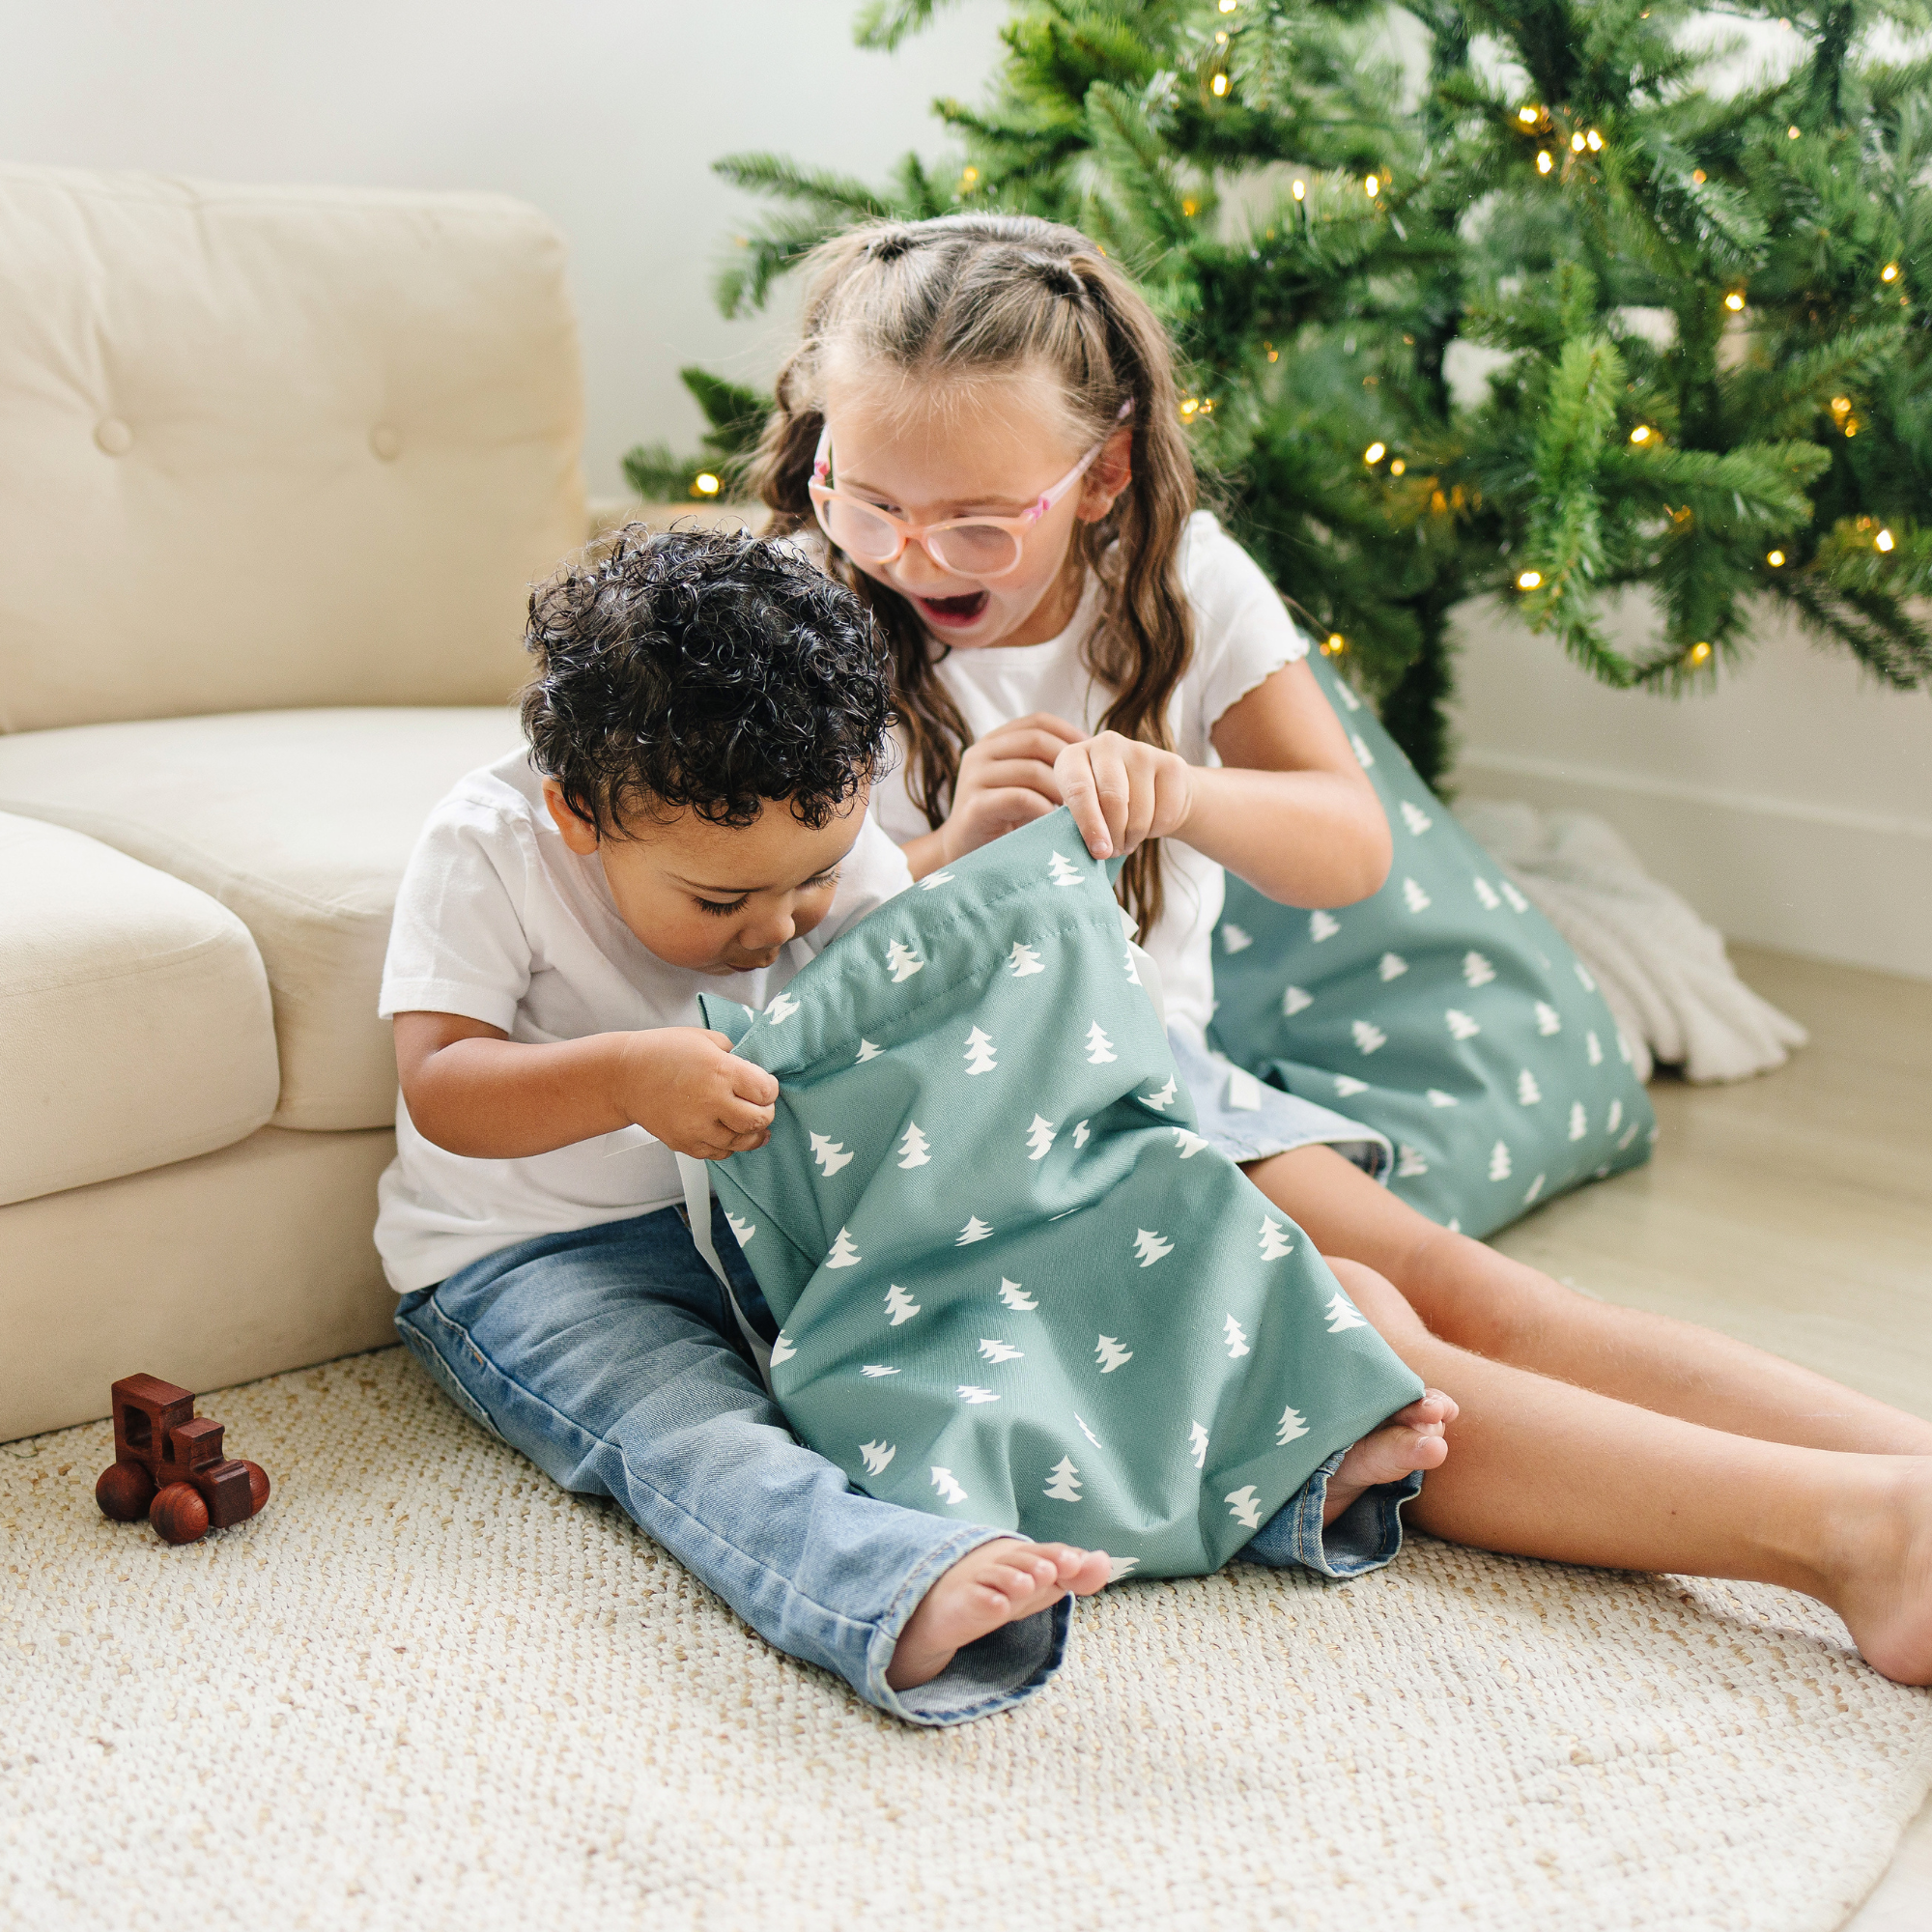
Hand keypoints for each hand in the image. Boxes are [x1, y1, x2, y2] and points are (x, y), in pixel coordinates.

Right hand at [614, 1028, 778, 1159]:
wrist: (625, 1076)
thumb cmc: (664, 1053)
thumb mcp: (706, 1039)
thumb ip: (735, 1056)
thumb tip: (755, 1073)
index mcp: (720, 1071)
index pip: (767, 1091)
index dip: (770, 1089)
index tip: (764, 1086)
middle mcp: (711, 1102)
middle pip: (759, 1120)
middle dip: (765, 1113)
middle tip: (759, 1106)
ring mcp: (697, 1127)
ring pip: (742, 1142)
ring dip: (749, 1133)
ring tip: (746, 1121)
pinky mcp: (685, 1144)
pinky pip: (719, 1154)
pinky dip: (727, 1145)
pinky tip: (725, 1131)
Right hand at [938, 712, 1084, 861]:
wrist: (965, 857)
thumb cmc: (1005, 821)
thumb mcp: (1024, 786)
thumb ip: (1045, 767)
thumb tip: (1093, 754)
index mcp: (993, 742)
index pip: (1038, 722)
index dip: (1069, 732)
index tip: (1093, 754)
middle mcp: (979, 753)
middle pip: (1036, 741)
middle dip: (1069, 763)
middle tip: (1092, 787)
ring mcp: (974, 779)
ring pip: (1031, 770)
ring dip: (1061, 790)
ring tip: (1078, 809)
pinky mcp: (975, 807)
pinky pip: (1020, 798)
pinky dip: (1044, 809)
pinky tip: (1055, 822)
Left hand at [1054, 731, 1195, 861]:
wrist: (1149, 789)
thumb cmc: (1104, 807)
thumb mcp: (1083, 812)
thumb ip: (1078, 827)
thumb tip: (1095, 850)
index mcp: (1074, 757)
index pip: (1079, 789)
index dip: (1089, 824)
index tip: (1099, 851)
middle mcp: (1106, 745)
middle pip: (1113, 798)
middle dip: (1114, 834)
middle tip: (1112, 853)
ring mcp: (1141, 751)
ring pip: (1139, 812)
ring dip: (1133, 837)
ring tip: (1126, 839)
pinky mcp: (1171, 764)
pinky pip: (1165, 813)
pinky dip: (1156, 830)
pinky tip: (1148, 824)